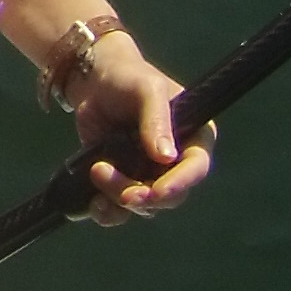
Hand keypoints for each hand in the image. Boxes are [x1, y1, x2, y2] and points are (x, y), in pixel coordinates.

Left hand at [70, 33, 216, 224]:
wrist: (93, 80)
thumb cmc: (128, 77)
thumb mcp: (146, 90)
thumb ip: (157, 120)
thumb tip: (166, 157)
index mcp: (194, 138)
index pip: (196, 168)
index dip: (180, 183)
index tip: (158, 190)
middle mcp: (176, 163)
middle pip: (169, 195)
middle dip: (143, 195)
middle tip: (121, 190)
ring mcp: (149, 174)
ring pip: (143, 204)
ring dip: (119, 200)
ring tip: (97, 172)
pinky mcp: (123, 181)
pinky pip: (120, 209)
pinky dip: (108, 212)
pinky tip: (94, 204)